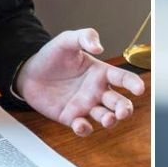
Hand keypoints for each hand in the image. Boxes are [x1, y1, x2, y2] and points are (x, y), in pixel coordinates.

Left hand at [16, 29, 145, 136]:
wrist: (28, 72)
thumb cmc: (51, 57)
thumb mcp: (67, 40)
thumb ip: (84, 37)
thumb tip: (99, 47)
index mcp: (100, 73)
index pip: (122, 79)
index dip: (133, 84)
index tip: (139, 89)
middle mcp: (97, 91)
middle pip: (118, 103)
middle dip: (124, 109)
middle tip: (122, 112)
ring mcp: (85, 106)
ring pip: (105, 117)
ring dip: (109, 120)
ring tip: (108, 119)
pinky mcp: (71, 118)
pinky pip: (83, 127)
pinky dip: (84, 129)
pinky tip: (80, 124)